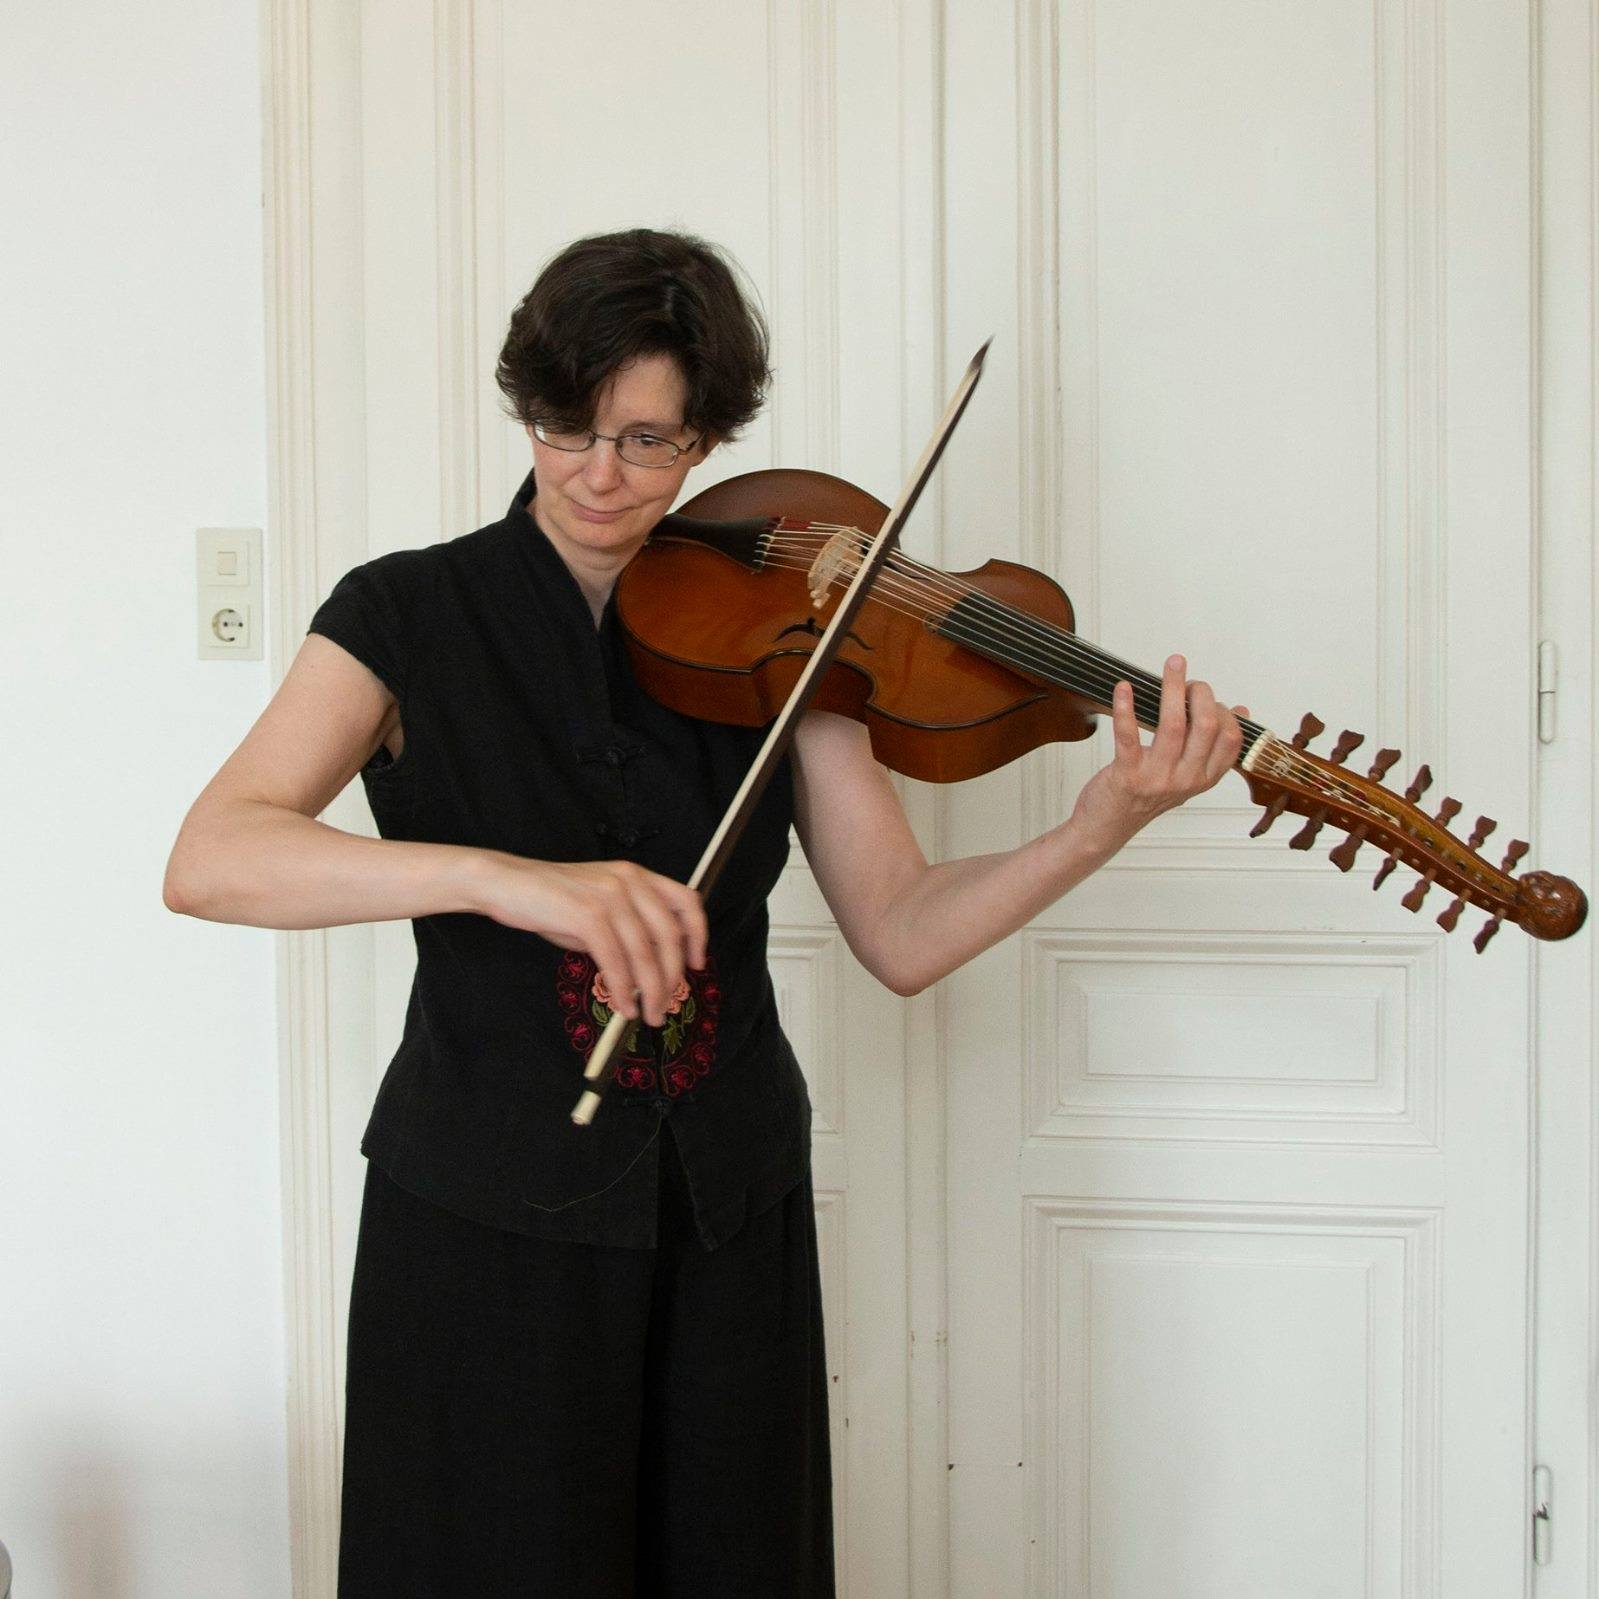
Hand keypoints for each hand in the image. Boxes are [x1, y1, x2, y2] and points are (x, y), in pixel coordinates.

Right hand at [475, 855, 706, 1025]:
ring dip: (650, 991)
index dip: (697, 935)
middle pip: (668, 936)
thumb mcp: (599, 905)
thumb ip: (629, 926)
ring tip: (648, 1014)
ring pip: (644, 953)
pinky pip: (615, 961)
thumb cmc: (551, 900)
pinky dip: (622, 989)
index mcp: (637, 876)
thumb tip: (652, 969)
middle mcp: (629, 881)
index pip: (686, 901)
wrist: (507, 883)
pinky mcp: (587, 915)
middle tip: (666, 1005)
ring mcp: (609, 896)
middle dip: (671, 978)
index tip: (695, 964)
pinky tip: (623, 1005)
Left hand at [1068, 655, 1247, 851]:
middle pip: (1207, 725)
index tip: (1208, 697)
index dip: (1224, 710)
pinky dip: (1126, 707)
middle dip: (1201, 692)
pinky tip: (1124, 688)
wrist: (1107, 828)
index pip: (1231, 739)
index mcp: (1204, 779)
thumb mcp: (1186, 777)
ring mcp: (1157, 778)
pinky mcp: (1127, 775)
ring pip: (1173, 724)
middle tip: (1189, 679)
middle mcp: (1186, 780)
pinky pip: (1128, 736)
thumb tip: (1239, 711)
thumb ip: (1210, 748)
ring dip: (1173, 688)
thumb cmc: (1146, 797)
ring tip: (1173, 665)